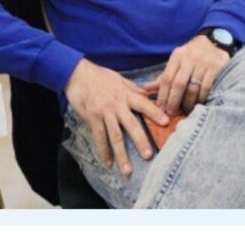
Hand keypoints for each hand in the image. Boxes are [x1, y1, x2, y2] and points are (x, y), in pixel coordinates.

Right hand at [64, 59, 167, 176]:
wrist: (78, 74)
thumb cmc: (100, 76)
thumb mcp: (120, 79)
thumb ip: (134, 89)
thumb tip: (148, 95)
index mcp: (126, 95)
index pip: (144, 104)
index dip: (155, 112)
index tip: (166, 122)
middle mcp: (117, 105)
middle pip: (131, 125)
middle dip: (140, 141)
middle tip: (148, 155)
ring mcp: (104, 113)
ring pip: (115, 136)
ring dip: (121, 154)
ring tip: (128, 170)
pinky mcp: (92, 119)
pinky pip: (99, 138)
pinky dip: (103, 152)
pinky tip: (108, 164)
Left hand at [143, 35, 229, 115]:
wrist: (214, 42)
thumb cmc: (191, 55)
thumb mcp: (177, 61)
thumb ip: (163, 76)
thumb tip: (146, 89)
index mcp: (177, 56)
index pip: (167, 78)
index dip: (163, 95)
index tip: (161, 108)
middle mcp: (189, 58)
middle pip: (179, 84)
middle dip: (174, 101)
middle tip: (172, 113)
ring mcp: (203, 62)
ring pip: (193, 87)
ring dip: (188, 102)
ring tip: (185, 111)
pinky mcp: (215, 67)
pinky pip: (206, 87)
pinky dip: (201, 98)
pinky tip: (198, 104)